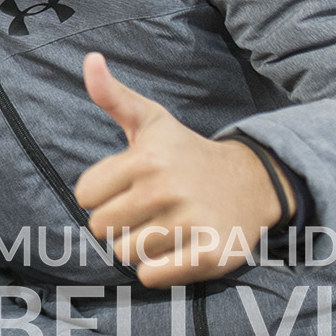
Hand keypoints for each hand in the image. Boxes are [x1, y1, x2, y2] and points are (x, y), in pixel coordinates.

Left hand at [74, 54, 284, 286]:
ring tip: (163, 227)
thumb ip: (112, 95)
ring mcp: (190, 223)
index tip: (126, 188)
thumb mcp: (150, 119)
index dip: (101, 195)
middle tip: (145, 210)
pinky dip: (157, 270)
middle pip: (101, 228)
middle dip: (117, 223)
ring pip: (126, 254)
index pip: (85, 196)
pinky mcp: (210, 255)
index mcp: (144, 158)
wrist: (250, 181)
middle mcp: (166, 189)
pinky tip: (174, 249)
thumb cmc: (185, 153)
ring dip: (138, 246)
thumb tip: (89, 58)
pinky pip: (152, 276)